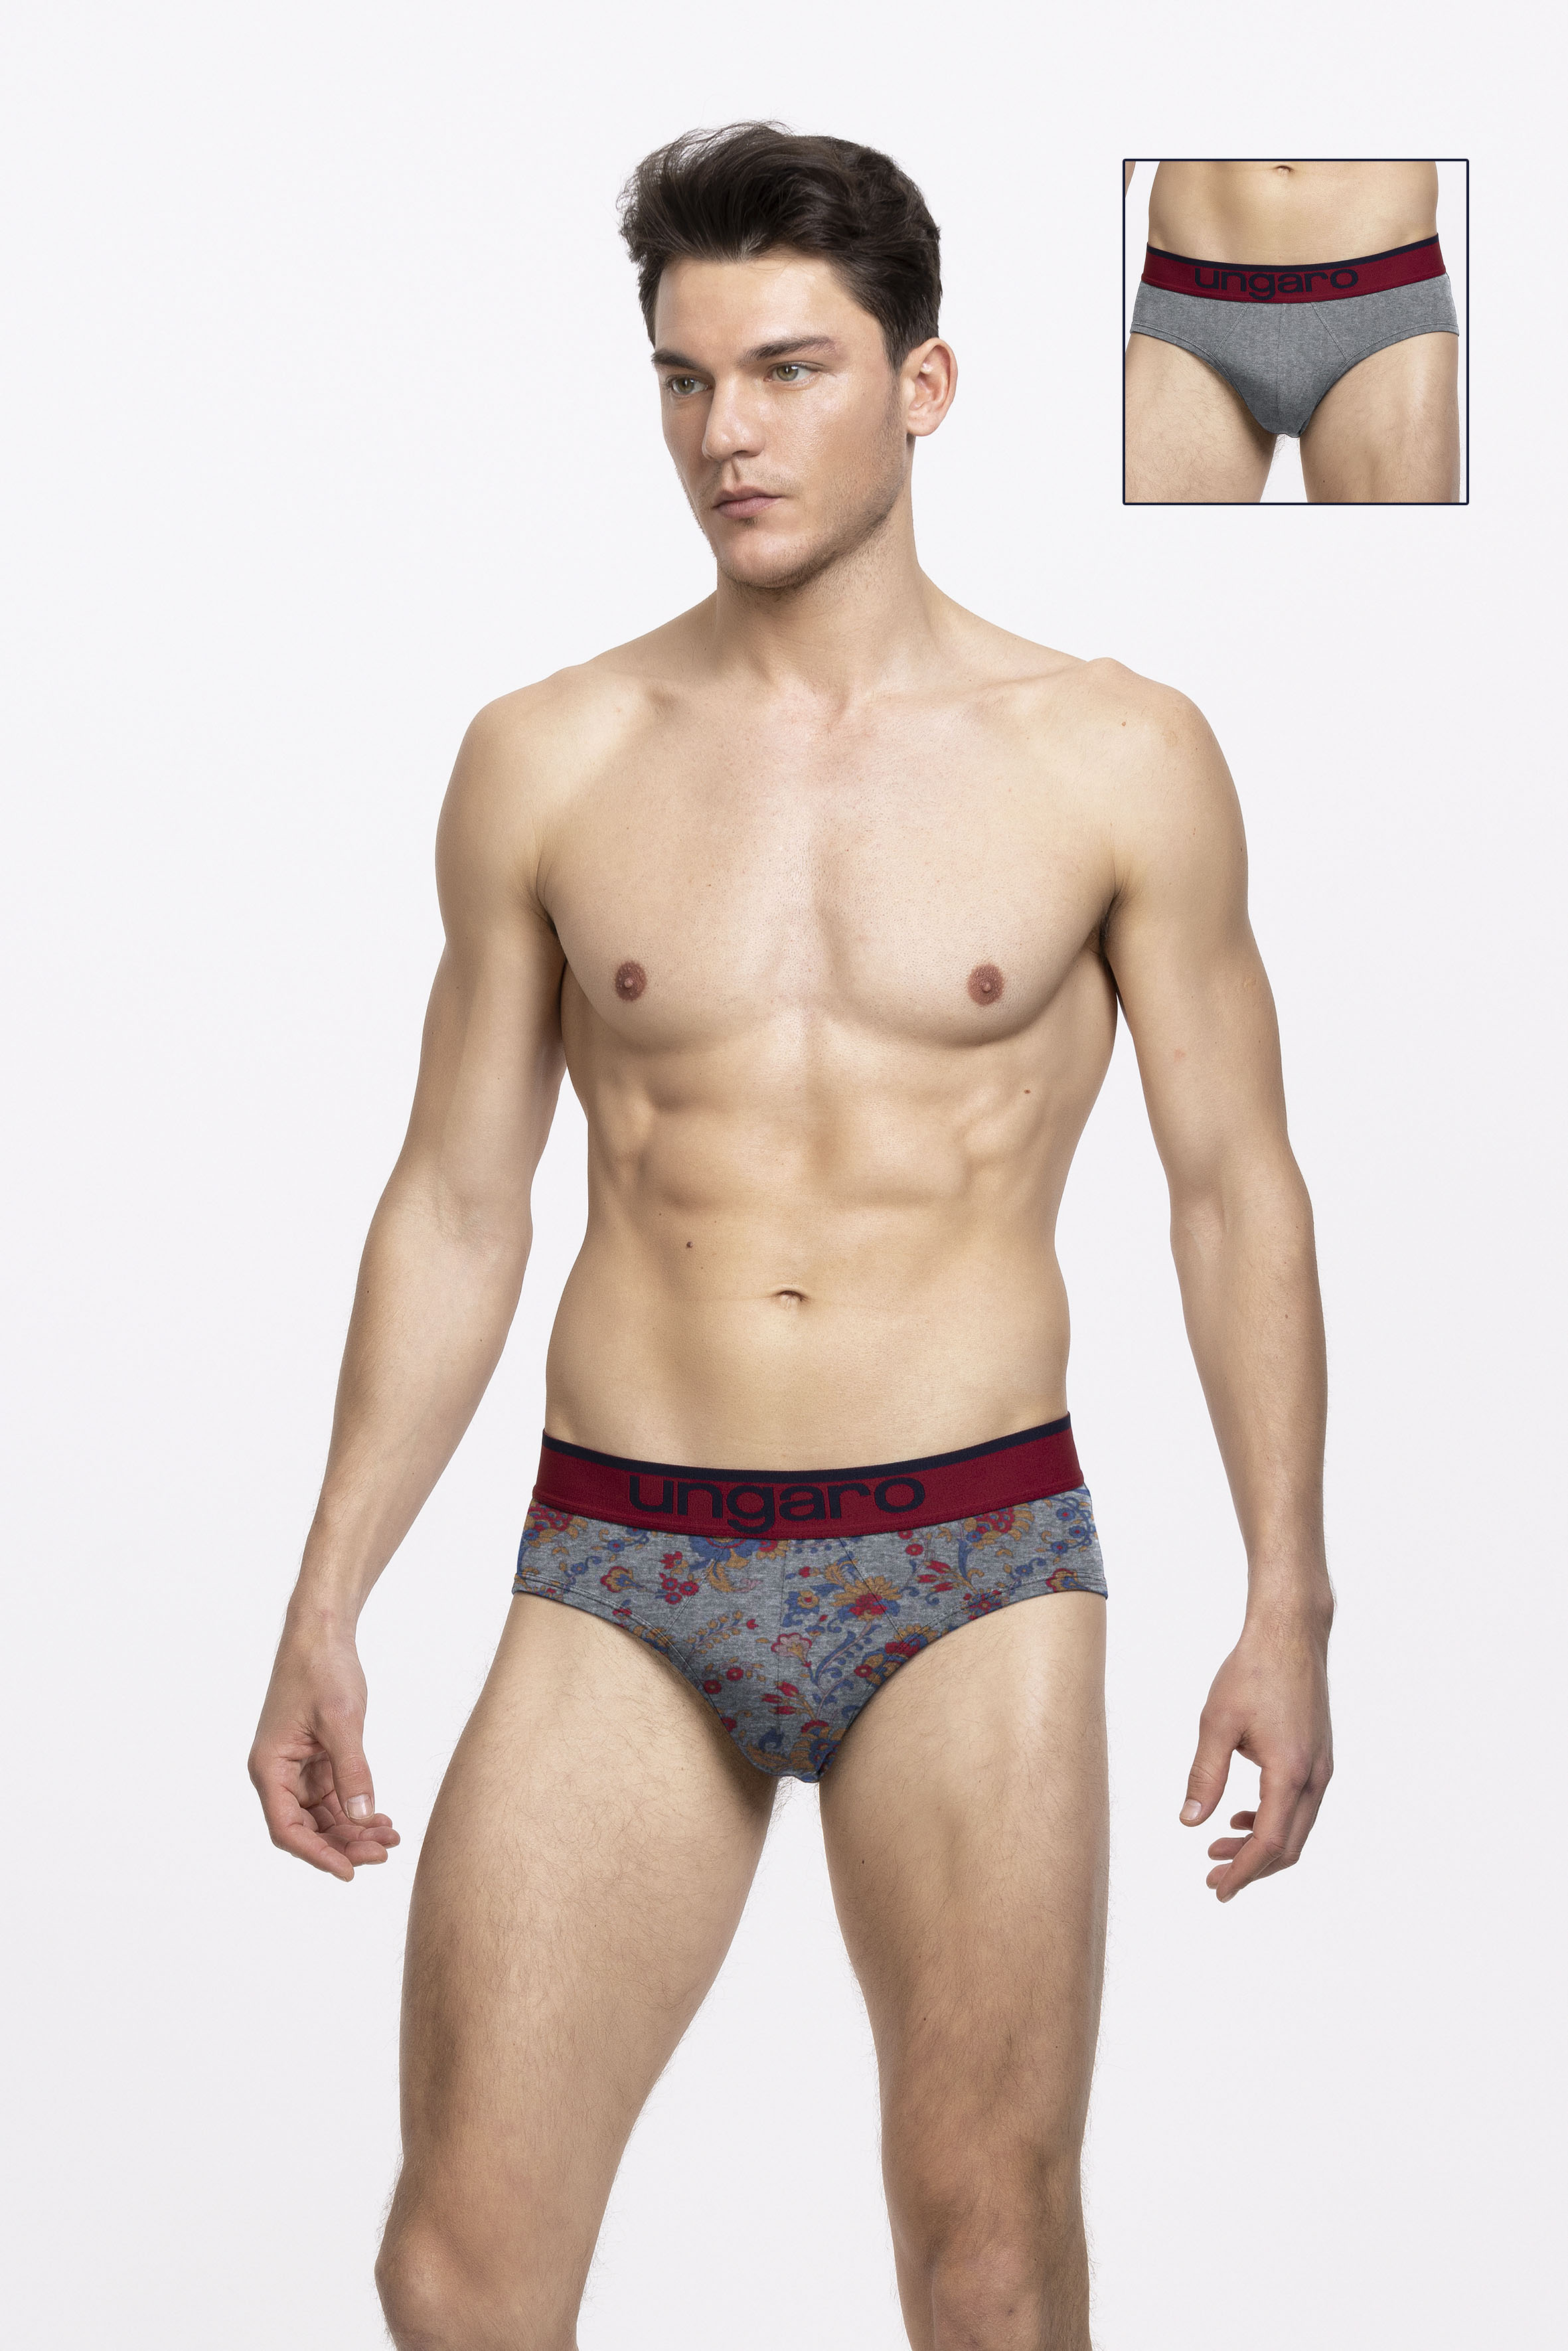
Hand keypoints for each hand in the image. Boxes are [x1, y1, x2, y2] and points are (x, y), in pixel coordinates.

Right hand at [249, 1630, 399, 1880]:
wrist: (322, 1634)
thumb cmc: (322, 1669)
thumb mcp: (341, 1721)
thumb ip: (352, 1770)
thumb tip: (363, 1818)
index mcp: (269, 1767)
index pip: (287, 1829)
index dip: (317, 1854)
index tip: (349, 1871)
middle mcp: (278, 1773)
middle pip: (307, 1828)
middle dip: (344, 1844)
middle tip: (383, 1853)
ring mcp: (297, 1768)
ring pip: (323, 1816)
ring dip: (354, 1830)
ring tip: (391, 1838)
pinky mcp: (316, 1759)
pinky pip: (333, 1797)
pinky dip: (356, 1809)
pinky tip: (382, 1820)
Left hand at [1179, 1604, 1331, 1901]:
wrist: (1290, 1633)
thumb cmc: (1252, 1671)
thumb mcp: (1217, 1723)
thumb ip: (1205, 1776)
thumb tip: (1190, 1822)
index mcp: (1290, 1772)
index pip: (1268, 1843)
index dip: (1242, 1872)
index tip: (1217, 1889)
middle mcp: (1314, 1776)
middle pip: (1288, 1846)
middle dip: (1251, 1868)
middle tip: (1212, 1877)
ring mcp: (1321, 1767)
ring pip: (1296, 1828)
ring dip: (1260, 1845)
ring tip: (1218, 1847)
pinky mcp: (1319, 1756)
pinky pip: (1300, 1805)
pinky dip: (1272, 1820)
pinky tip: (1241, 1815)